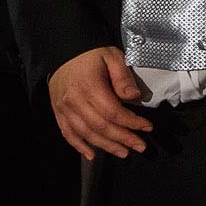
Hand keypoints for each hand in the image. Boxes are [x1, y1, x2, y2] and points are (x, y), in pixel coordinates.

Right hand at [48, 46, 152, 160]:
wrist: (64, 50)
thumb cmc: (92, 53)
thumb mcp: (113, 57)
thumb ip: (123, 78)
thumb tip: (134, 98)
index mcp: (90, 87)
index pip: (113, 112)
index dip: (131, 122)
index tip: (147, 127)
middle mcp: (74, 101)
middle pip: (101, 126)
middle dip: (123, 139)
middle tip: (140, 146)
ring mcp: (64, 109)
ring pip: (86, 133)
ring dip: (106, 146)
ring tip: (124, 152)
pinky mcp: (58, 112)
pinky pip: (68, 133)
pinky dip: (79, 146)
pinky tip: (91, 155)